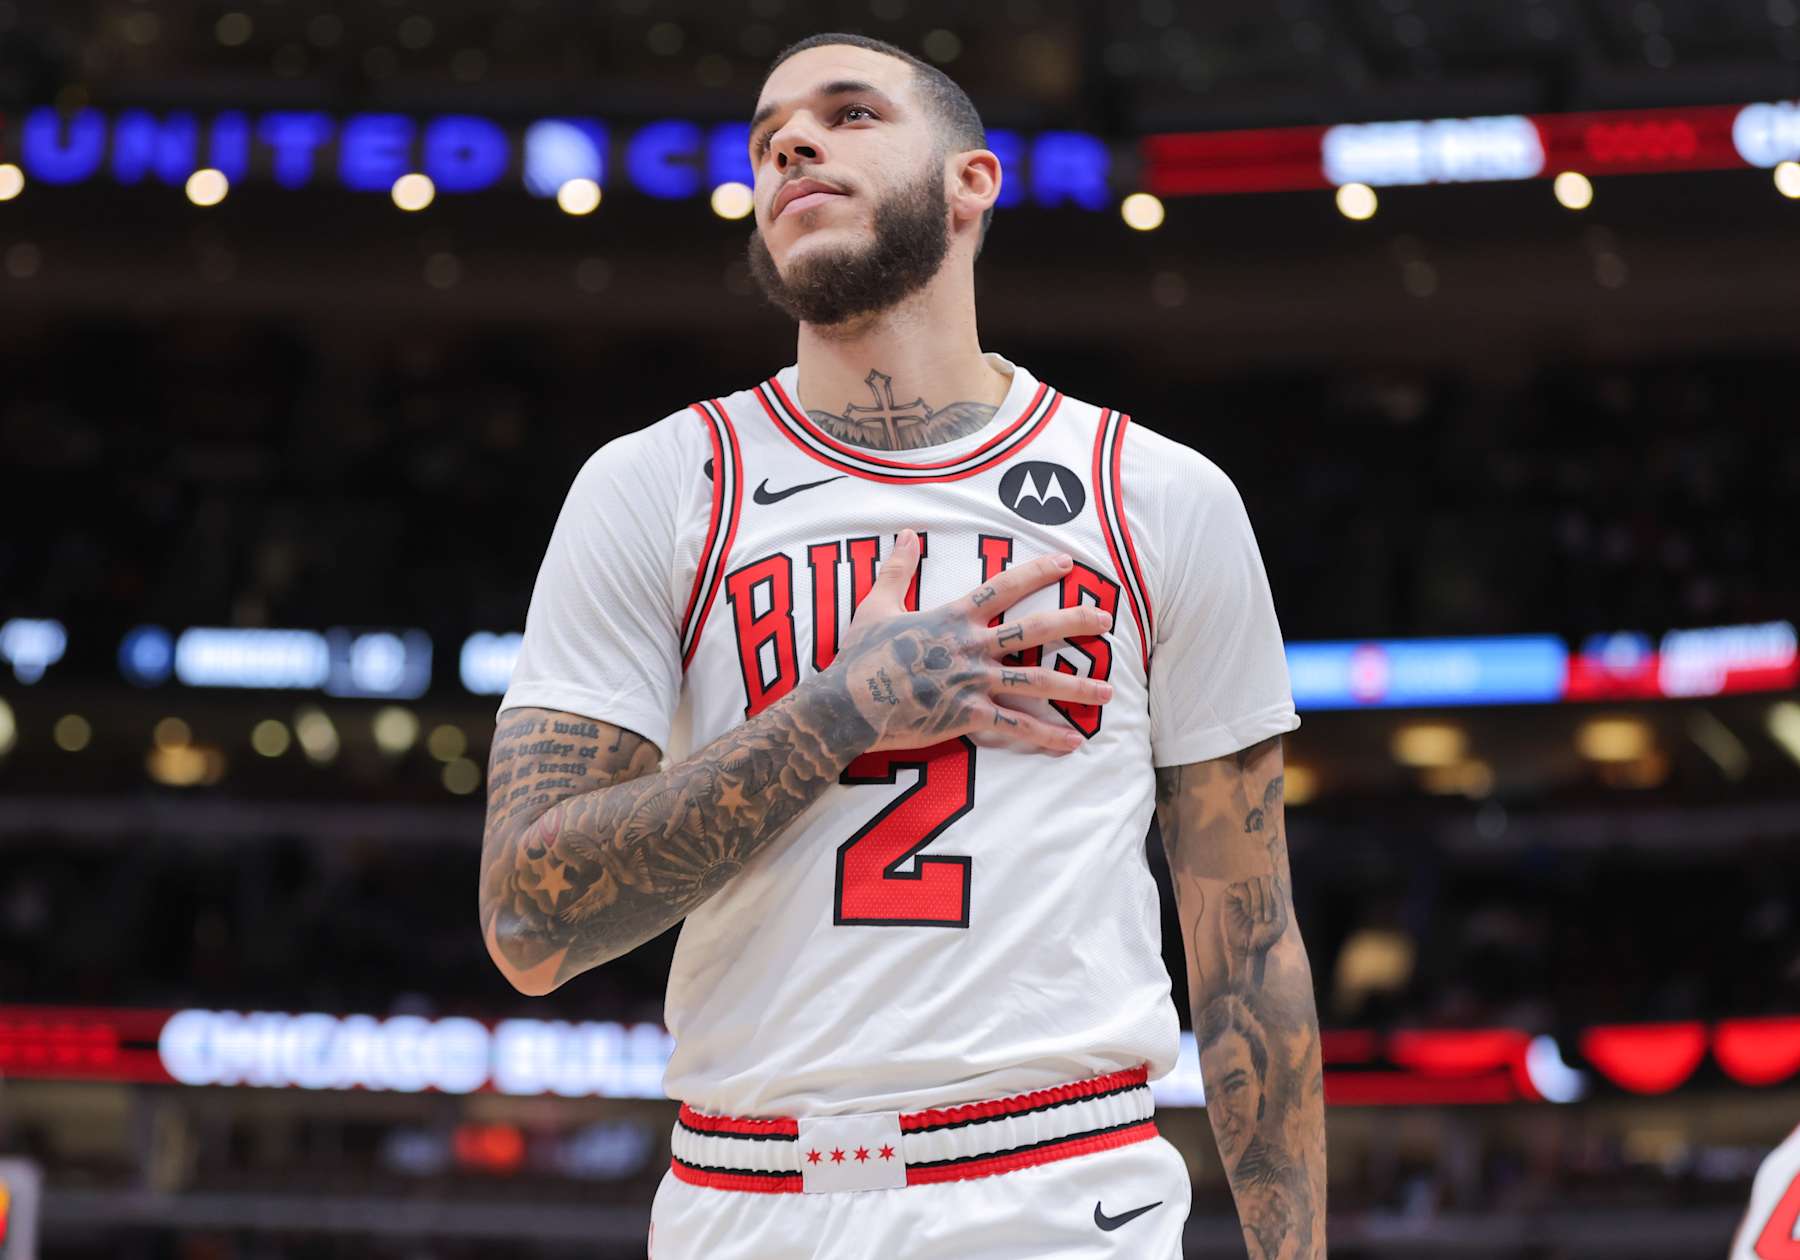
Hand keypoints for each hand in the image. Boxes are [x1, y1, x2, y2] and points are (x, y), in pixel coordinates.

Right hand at [833, 529, 1113, 755]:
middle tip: (1107, 618)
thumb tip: (907, 533)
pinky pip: (1015, 727)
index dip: (1037, 573)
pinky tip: (1074, 741)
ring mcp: (972, 683)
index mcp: (952, 618)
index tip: (1067, 563)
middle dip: (1074, 622)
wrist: (845, 705)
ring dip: (1075, 687)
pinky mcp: (967, 717)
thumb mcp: (875, 605)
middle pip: (1034, 631)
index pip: (1004, 587)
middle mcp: (970, 647)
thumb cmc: (859, 657)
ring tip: (1108, 693)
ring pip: (1036, 683)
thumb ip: (897, 569)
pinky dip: (1046, 735)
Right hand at [1224, 876, 1287, 980]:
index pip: (1273, 880)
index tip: (1272, 914)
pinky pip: (1240, 887)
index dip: (1274, 894)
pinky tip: (1245, 912)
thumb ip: (1279, 898)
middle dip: (1267, 899)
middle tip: (1265, 918)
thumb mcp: (1280, 920)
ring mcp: (1243, 891)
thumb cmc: (1265, 936)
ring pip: (1253, 882)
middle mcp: (1256, 890)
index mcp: (1269, 894)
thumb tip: (1272, 878)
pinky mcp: (1230, 895)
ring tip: (1255, 918)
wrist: (1249, 948)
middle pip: (1264, 879)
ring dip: (1257, 902)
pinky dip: (1246, 900)